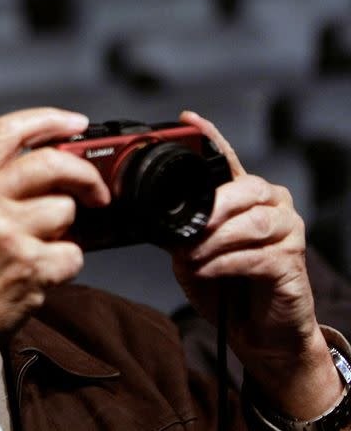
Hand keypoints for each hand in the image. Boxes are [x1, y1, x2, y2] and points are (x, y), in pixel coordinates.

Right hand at [0, 108, 109, 383]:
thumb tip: (42, 166)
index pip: (8, 129)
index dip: (49, 120)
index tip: (76, 124)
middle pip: (51, 162)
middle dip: (83, 174)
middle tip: (94, 190)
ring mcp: (5, 233)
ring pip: (65, 210)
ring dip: (61, 231)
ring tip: (36, 248)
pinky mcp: (28, 269)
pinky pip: (73, 254)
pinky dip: (62, 266)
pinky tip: (36, 276)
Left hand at [172, 111, 340, 418]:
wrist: (257, 332)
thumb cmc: (224, 286)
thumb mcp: (192, 254)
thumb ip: (181, 232)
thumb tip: (158, 221)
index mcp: (245, 196)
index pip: (228, 161)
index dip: (211, 138)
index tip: (188, 119)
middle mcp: (271, 205)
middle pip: (246, 189)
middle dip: (213, 206)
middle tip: (187, 225)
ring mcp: (286, 232)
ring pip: (251, 223)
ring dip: (214, 240)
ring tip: (191, 256)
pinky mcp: (292, 263)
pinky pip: (256, 256)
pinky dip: (225, 262)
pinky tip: (205, 269)